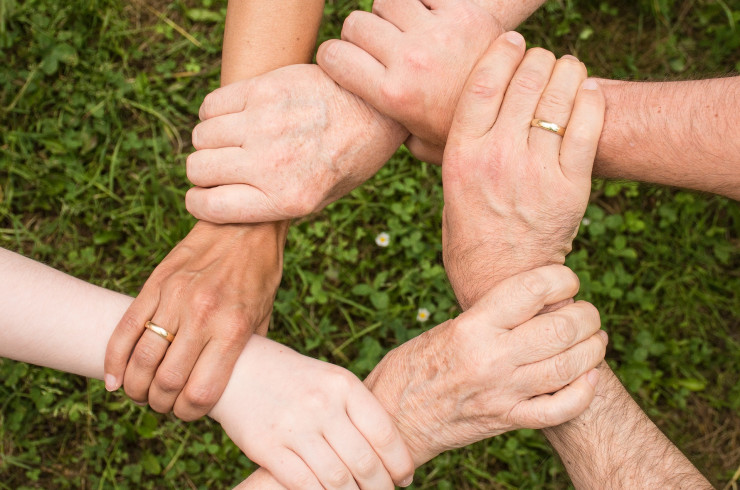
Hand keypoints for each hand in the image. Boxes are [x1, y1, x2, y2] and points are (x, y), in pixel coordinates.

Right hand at [104, 220, 285, 419]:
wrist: (244, 225)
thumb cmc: (259, 274)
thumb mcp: (264, 316)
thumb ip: (245, 351)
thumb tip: (231, 385)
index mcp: (233, 329)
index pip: (201, 391)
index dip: (189, 413)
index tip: (188, 413)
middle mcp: (202, 315)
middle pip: (166, 381)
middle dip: (160, 404)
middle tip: (162, 404)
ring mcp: (175, 298)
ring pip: (141, 359)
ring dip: (136, 387)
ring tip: (140, 393)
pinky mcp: (155, 284)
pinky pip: (125, 328)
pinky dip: (114, 359)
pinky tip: (114, 378)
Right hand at [185, 64, 406, 222]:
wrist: (377, 110)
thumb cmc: (348, 158)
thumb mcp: (320, 199)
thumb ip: (273, 206)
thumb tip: (225, 206)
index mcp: (287, 199)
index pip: (210, 207)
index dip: (199, 203)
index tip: (204, 196)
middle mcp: (272, 164)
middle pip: (198, 169)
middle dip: (204, 172)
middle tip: (222, 166)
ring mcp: (265, 124)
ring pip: (201, 136)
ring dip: (210, 141)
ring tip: (233, 140)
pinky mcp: (264, 89)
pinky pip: (211, 105)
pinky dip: (214, 113)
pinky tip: (236, 116)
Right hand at [209, 336, 414, 489]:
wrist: (239, 369)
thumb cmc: (294, 380)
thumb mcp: (330, 381)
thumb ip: (357, 410)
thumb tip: (390, 453)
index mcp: (343, 384)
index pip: (384, 433)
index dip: (399, 462)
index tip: (404, 477)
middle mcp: (321, 404)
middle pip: (364, 462)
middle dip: (380, 487)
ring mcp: (293, 427)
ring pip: (337, 479)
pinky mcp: (267, 447)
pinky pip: (304, 484)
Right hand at [232, 265, 605, 487]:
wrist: (394, 419)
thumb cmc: (412, 367)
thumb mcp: (446, 329)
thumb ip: (489, 317)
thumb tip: (535, 301)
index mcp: (472, 327)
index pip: (532, 290)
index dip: (561, 278)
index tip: (567, 279)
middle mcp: (491, 358)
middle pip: (561, 327)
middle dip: (586, 315)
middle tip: (588, 312)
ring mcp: (503, 393)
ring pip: (570, 366)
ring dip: (593, 348)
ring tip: (596, 338)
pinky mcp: (508, 420)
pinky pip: (560, 408)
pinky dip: (584, 392)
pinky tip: (589, 376)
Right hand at [317, 0, 501, 163]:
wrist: (519, 109)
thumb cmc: (462, 130)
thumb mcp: (420, 144)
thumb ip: (388, 130)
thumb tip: (365, 123)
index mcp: (393, 95)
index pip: (333, 56)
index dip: (333, 57)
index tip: (343, 61)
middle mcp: (410, 60)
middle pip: (356, 23)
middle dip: (361, 35)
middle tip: (379, 48)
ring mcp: (437, 33)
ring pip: (386, 1)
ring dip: (390, 13)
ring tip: (405, 31)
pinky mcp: (463, 11)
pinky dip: (421, 2)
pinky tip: (430, 19)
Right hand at [441, 33, 604, 308]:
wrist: (502, 280)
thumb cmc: (470, 233)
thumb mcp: (449, 187)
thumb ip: (453, 148)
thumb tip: (453, 111)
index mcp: (461, 154)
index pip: (483, 83)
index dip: (501, 52)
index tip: (513, 41)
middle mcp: (497, 157)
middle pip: (524, 81)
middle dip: (538, 59)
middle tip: (543, 59)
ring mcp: (536, 171)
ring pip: (558, 97)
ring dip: (567, 71)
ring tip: (568, 69)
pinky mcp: (570, 186)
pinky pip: (588, 126)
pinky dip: (591, 99)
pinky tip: (588, 91)